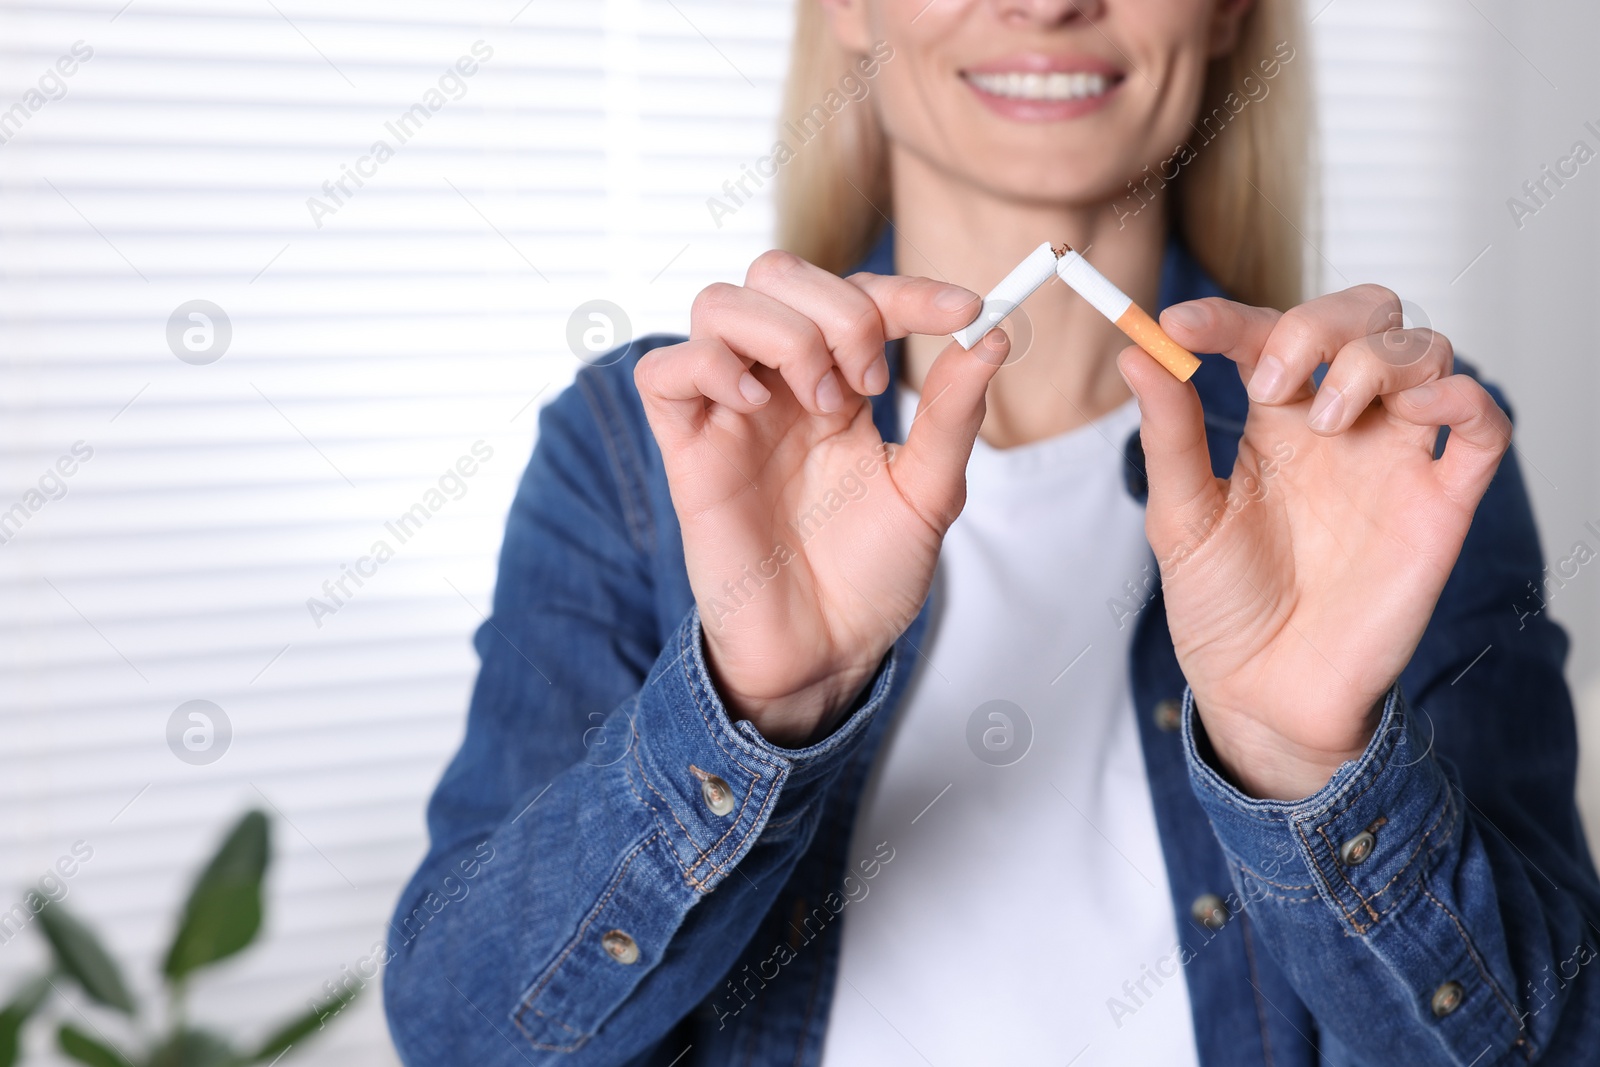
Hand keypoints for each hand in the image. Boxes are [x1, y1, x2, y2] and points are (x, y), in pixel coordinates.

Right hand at [636, 250, 1002, 746]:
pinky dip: (708, 366)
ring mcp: (729, 413)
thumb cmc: (870, 575)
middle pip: (778, 273)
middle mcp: (780, 385)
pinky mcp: (686, 451)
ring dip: (782, 332)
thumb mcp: (930, 491)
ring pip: (720, 304)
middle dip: (837, 308)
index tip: (963, 309)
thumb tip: (993, 334)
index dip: (910, 289)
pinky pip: (662, 371)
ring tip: (821, 402)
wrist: (826, 651)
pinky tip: (755, 405)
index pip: (861, 294)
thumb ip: (952, 414)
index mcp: (839, 385)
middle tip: (869, 382)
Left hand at [1119, 285, 1511, 799]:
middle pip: (1364, 318)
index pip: (1265, 334)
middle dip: (1320, 322)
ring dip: (1375, 359)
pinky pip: (1484, 426)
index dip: (1225, 318)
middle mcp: (1339, 429)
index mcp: (1273, 423)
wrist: (1262, 695)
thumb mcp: (1180, 518)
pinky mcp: (1440, 505)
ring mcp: (1394, 461)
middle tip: (1270, 381)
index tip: (1179, 328)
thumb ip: (1169, 434)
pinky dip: (1462, 397)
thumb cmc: (1223, 610)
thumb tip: (1137, 352)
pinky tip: (1414, 412)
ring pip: (1425, 352)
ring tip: (1325, 420)